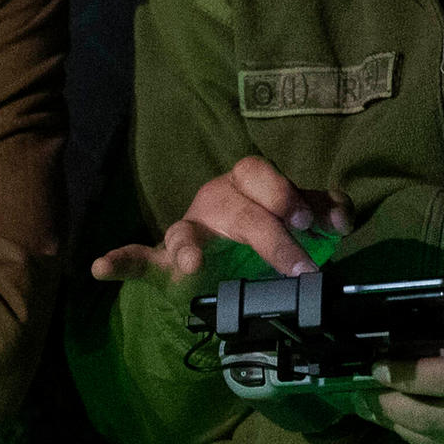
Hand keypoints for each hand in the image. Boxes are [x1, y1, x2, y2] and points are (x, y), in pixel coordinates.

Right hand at [93, 154, 349, 285]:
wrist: (229, 270)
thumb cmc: (265, 235)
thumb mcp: (296, 220)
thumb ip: (322, 211)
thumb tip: (342, 216)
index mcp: (243, 184)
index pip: (258, 173)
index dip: (284, 193)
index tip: (311, 222)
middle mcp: (212, 202)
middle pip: (233, 207)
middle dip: (269, 235)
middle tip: (301, 268)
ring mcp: (185, 233)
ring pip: (185, 232)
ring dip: (189, 247)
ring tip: (192, 264)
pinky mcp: (163, 265)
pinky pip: (138, 261)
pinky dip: (120, 262)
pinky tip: (101, 267)